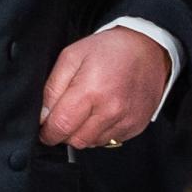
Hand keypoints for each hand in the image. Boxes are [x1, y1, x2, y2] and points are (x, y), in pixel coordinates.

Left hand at [39, 27, 170, 147]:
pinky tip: (104, 111)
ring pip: (92, 143)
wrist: (147, 48)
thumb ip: (53, 87)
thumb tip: (43, 116)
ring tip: (89, 109)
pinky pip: (110, 140)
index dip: (47, 131)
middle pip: (75, 140)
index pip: (60, 127)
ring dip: (84, 132)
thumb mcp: (71, 56)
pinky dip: (102, 131)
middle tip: (68, 113)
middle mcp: (110, 110)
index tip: (45, 126)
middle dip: (65, 132)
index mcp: (91, 91)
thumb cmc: (108, 49)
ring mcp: (125, 120)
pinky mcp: (136, 126)